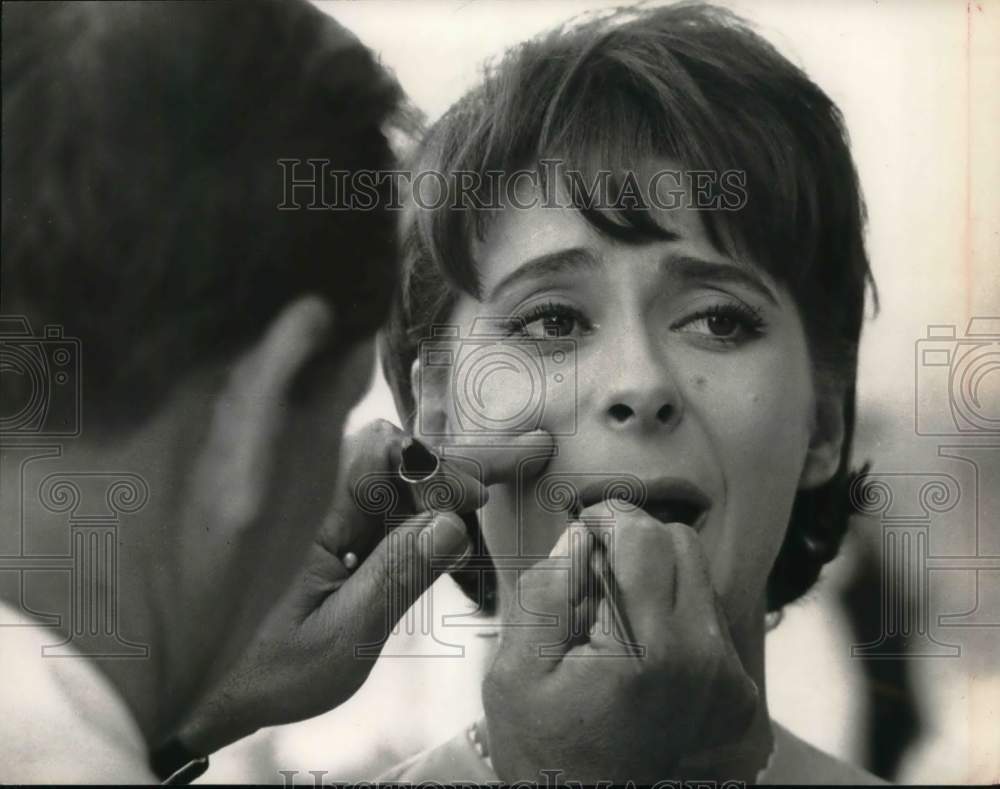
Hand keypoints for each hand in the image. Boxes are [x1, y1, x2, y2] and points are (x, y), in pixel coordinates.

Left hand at [179, 419, 553, 752]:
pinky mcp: (326, 530)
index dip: (438, 467)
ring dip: (443, 484)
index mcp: (310, 515)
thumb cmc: (261, 672)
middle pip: (396, 454)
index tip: (476, 498)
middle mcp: (314, 500)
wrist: (201, 690)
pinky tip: (453, 516)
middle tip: (521, 457)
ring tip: (498, 482)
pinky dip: (422, 506)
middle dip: (455, 462)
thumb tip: (453, 524)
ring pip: (393, 475)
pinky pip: (381, 503)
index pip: (385, 454)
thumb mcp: (340, 639)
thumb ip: (397, 578)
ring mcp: (320, 513)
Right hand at [481, 506, 768, 783]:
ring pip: (698, 575)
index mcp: (645, 650)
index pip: (645, 536)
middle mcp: (702, 659)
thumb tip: (580, 535)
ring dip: (656, 578)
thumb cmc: (544, 747)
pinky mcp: (737, 693)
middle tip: (595, 574)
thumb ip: (547, 593)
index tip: (582, 533)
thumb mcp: (517, 671)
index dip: (608, 519)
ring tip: (614, 621)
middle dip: (635, 542)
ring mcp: (727, 679)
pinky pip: (709, 617)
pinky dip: (674, 614)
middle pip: (681, 544)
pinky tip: (640, 650)